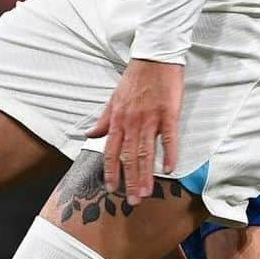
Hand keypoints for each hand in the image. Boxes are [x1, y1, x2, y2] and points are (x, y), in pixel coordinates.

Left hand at [88, 59, 183, 204]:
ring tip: (147, 193)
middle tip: (132, 201)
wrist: (154, 57)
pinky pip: (169, 137)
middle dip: (130, 181)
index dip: (111, 172)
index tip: (111, 188)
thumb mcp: (114, 99)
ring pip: (146, 152)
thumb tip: (89, 135)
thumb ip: (103, 120)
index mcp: (118, 120)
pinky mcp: (169, 113)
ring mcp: (150, 119)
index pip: (111, 151)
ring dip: (146, 174)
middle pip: (129, 157)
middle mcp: (132, 122)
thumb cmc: (135, 78)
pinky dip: (169, 153)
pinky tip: (170, 168)